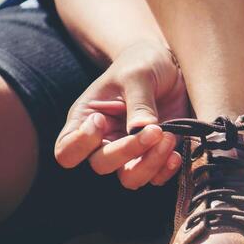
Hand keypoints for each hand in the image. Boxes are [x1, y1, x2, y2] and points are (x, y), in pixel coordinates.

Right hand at [54, 39, 188, 188]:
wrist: (168, 67)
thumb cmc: (142, 64)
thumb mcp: (137, 74)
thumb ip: (138, 101)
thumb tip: (142, 130)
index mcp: (87, 119)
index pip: (67, 150)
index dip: (81, 144)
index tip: (101, 120)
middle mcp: (104, 141)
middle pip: (101, 165)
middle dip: (128, 151)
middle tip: (155, 129)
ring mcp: (130, 152)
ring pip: (130, 179)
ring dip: (150, 164)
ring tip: (169, 137)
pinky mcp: (154, 156)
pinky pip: (155, 179)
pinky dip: (166, 171)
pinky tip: (176, 152)